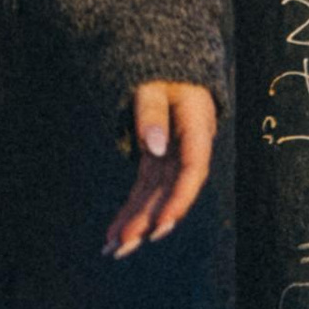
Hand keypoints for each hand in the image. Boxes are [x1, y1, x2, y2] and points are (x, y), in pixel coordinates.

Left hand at [103, 82, 217, 258]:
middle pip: (171, 190)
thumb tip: (154, 149)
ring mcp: (175, 154)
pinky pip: (147, 187)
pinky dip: (133, 207)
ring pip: (157, 194)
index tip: (158, 226)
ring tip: (112, 249)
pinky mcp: (160, 157)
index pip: (192, 170)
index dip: (177, 200)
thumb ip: (152, 111)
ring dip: (137, 222)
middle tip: (121, 248)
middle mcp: (190, 146)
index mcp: (197, 126)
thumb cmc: (160, 67)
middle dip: (147, 221)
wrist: (169, 58)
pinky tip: (117, 232)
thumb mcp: (153, 82)